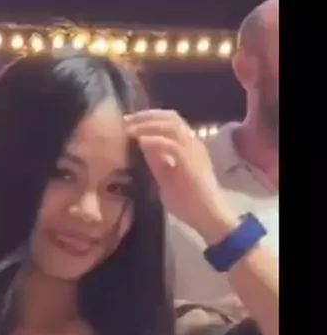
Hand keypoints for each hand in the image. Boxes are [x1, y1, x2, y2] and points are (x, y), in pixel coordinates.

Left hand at [126, 110, 237, 242]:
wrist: (208, 218)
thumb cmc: (190, 203)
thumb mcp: (166, 179)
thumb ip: (157, 161)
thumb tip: (143, 144)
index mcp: (189, 146)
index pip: (170, 122)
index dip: (149, 118)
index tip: (129, 123)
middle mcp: (193, 143)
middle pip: (170, 117)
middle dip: (146, 116)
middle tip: (125, 121)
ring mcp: (194, 150)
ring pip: (171, 125)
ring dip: (148, 124)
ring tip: (129, 129)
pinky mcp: (191, 161)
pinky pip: (171, 144)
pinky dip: (154, 140)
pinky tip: (139, 142)